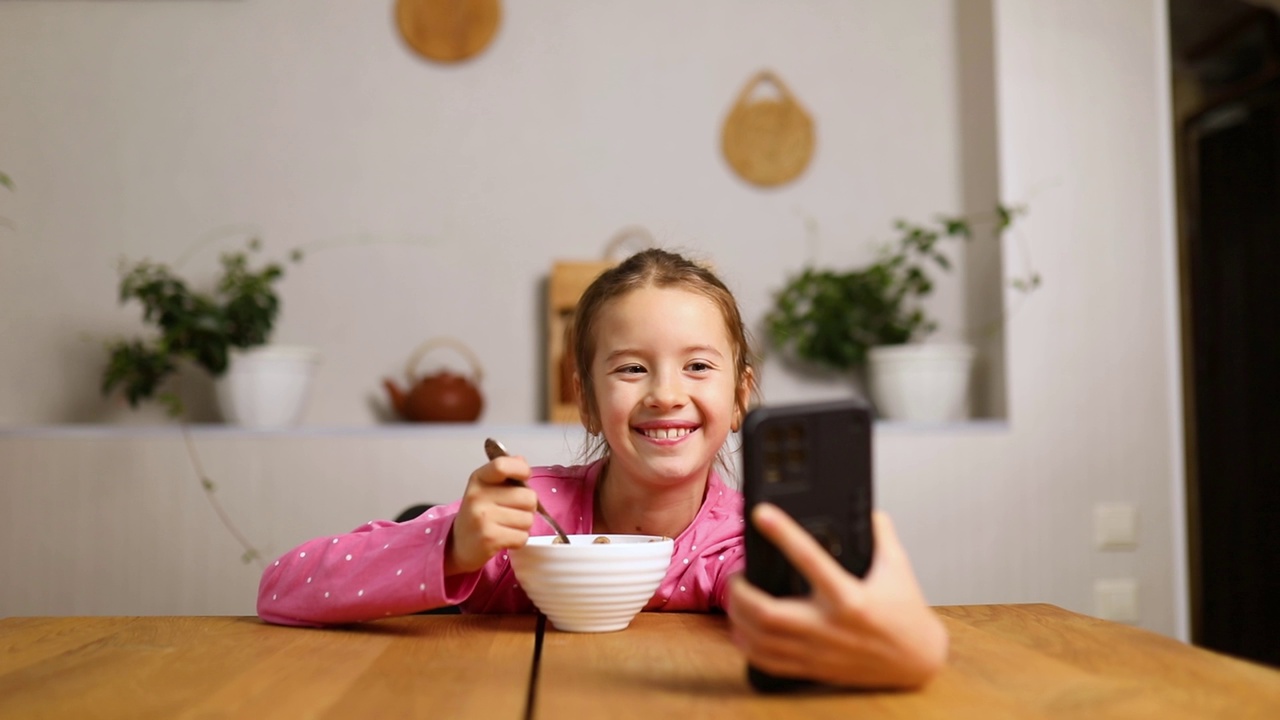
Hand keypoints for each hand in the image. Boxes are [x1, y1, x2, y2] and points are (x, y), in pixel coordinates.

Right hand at [445, 454, 537, 574]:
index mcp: (479, 478)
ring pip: (528, 519)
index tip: (525, 476)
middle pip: (528, 497)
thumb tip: (521, 460)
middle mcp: (478, 496)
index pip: (502, 465)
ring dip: (523, 526)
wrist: (459, 544)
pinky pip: (522, 537)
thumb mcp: (486, 488)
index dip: (521, 469)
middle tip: (513, 511)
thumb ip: (505, 473)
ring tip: (506, 526)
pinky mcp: (489, 538)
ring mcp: (482, 517)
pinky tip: (505, 538)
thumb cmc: (479, 513)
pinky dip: (518, 540)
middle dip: (528, 507)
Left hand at [727, 503, 948, 688]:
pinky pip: (769, 662)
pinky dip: (747, 646)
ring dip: (738, 618)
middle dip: (741, 592)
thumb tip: (868, 508)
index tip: (761, 513)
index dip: (782, 533)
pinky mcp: (814, 667)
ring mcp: (818, 650)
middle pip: (767, 612)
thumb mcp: (898, 569)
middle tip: (736, 575)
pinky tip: (740, 631)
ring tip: (735, 599)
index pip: (809, 558)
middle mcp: (829, 626)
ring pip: (762, 639)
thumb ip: (881, 536)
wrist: (918, 661)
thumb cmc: (906, 614)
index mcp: (850, 597)